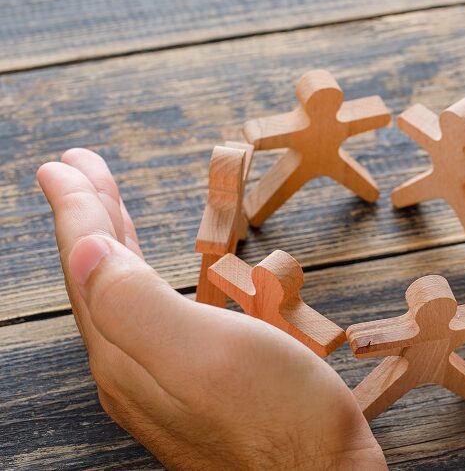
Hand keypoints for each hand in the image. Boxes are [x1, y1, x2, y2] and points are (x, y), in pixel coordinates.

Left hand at [37, 149, 384, 469]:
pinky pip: (150, 315)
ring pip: (122, 295)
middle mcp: (131, 368)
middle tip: (78, 169)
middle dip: (90, 217)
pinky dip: (146, 276)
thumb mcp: (208, 355)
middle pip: (98, 277)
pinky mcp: (190, 387)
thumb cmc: (281, 420)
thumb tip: (83, 250)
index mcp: (127, 353)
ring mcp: (159, 381)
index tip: (63, 166)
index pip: (88, 266)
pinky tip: (156, 273)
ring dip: (114, 241)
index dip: (77, 210)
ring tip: (109, 205)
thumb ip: (136, 305)